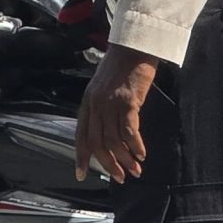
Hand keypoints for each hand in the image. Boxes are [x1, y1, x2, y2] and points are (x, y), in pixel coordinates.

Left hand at [74, 45, 158, 182]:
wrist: (134, 46)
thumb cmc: (122, 65)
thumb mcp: (103, 87)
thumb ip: (101, 106)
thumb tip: (107, 131)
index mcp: (87, 102)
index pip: (80, 135)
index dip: (81, 156)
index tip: (82, 174)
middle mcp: (95, 104)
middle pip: (97, 143)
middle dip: (108, 164)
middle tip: (119, 177)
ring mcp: (110, 103)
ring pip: (113, 141)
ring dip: (125, 159)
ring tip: (135, 169)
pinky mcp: (127, 102)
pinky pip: (129, 131)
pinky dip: (136, 146)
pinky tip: (142, 154)